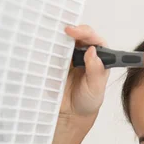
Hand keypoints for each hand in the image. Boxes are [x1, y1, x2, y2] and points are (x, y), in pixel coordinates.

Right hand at [45, 25, 109, 143]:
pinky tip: (44, 45)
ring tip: (53, 36)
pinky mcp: (56, 61)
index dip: (87, 33)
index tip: (76, 33)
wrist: (72, 113)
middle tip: (64, 31)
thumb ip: (95, 71)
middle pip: (79, 35)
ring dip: (60, 36)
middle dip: (72, 30)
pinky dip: (48, 46)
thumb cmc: (88, 100)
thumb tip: (92, 51)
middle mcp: (84, 54)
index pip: (95, 40)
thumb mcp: (95, 88)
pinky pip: (52, 50)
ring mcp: (69, 56)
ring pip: (65, 40)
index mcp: (99, 58)